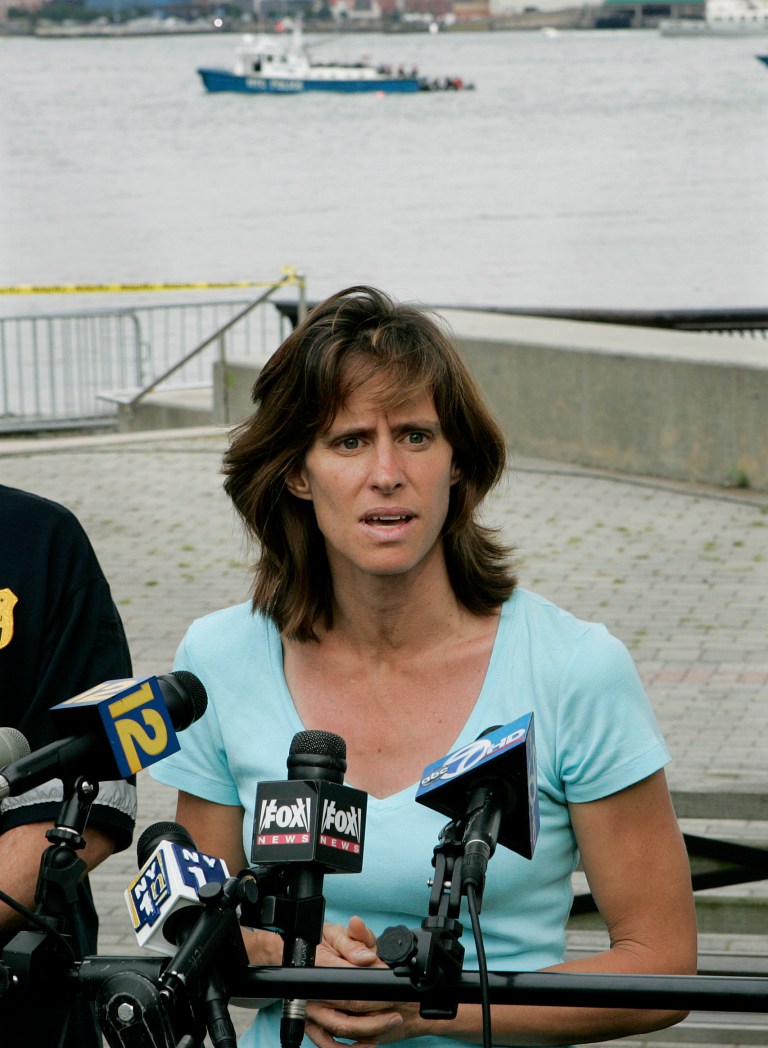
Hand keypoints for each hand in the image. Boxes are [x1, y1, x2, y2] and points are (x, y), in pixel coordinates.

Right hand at [307, 917, 425, 1047]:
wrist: (297, 956)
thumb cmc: (320, 944)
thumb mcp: (336, 934)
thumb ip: (353, 942)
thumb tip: (367, 958)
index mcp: (319, 967)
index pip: (351, 983)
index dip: (376, 988)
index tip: (392, 988)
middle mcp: (312, 993)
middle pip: (348, 1009)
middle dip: (378, 1012)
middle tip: (398, 1009)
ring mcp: (310, 1011)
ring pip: (341, 1029)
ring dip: (369, 1030)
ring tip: (390, 1022)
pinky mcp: (311, 1025)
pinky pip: (328, 1044)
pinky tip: (369, 1043)